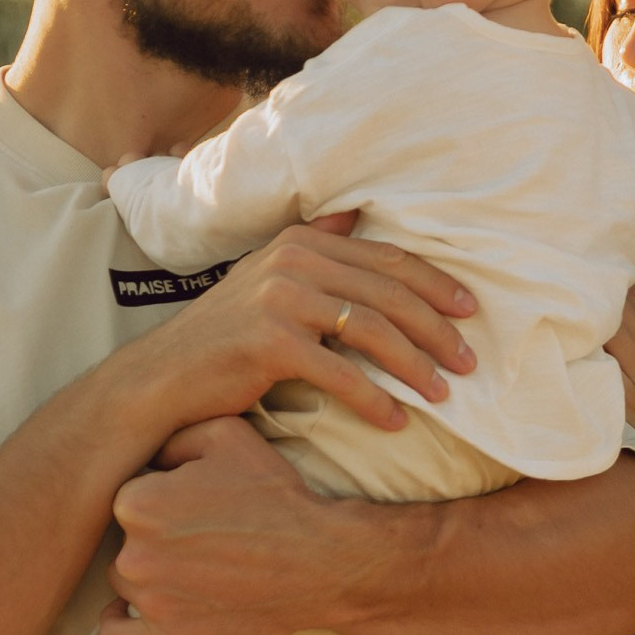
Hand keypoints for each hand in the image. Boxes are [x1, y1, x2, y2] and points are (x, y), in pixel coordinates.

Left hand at [100, 418, 388, 634]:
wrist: (322, 560)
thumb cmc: (276, 495)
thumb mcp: (227, 435)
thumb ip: (173, 436)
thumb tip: (149, 452)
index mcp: (136, 502)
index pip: (130, 498)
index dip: (163, 497)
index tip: (195, 504)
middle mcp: (133, 554)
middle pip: (126, 541)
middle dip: (158, 537)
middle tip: (204, 537)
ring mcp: (149, 601)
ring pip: (127, 582)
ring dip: (152, 575)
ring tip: (199, 569)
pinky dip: (121, 624)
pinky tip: (133, 614)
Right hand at [113, 212, 475, 435]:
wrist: (163, 378)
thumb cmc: (227, 335)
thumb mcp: (270, 278)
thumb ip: (314, 244)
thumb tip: (355, 213)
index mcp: (300, 241)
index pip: (386, 259)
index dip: (435, 284)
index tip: (470, 312)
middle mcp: (292, 261)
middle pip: (387, 293)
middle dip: (437, 328)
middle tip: (470, 360)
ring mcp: (279, 299)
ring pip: (372, 331)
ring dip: (415, 366)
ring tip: (444, 394)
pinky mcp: (269, 343)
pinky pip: (340, 374)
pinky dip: (374, 400)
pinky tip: (396, 421)